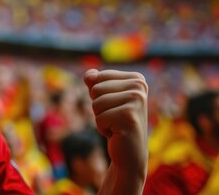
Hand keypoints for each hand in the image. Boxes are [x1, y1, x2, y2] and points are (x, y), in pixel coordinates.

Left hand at [84, 69, 147, 192]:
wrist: (129, 152)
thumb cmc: (114, 122)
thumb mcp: (103, 98)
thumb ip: (94, 82)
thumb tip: (89, 75)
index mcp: (136, 78)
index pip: (97, 77)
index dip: (97, 95)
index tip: (112, 106)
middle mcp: (140, 86)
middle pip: (95, 89)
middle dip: (98, 107)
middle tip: (114, 117)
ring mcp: (137, 101)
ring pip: (96, 103)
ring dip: (100, 117)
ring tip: (115, 124)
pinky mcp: (130, 117)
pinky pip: (99, 118)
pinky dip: (103, 128)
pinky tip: (117, 133)